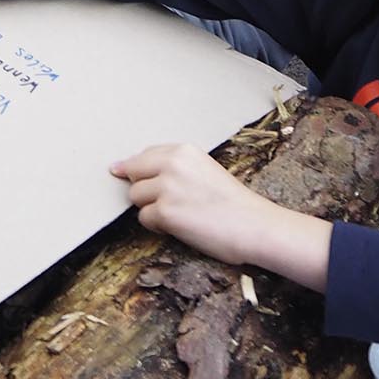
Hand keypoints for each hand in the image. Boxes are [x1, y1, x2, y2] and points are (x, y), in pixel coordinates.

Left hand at [111, 144, 328, 288]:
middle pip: (133, 173)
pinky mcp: (165, 212)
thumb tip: (127, 168)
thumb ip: (173, 166)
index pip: (143, 155)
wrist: (255, 226)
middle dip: (142, 188)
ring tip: (178, 215)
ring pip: (135, 197)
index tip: (123, 173)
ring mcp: (167, 187)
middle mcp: (172, 164)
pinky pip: (144, 218)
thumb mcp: (204, 170)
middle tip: (165, 202)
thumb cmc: (233, 203)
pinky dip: (157, 226)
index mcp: (183, 150)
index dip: (138, 169)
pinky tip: (179, 228)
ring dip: (150, 208)